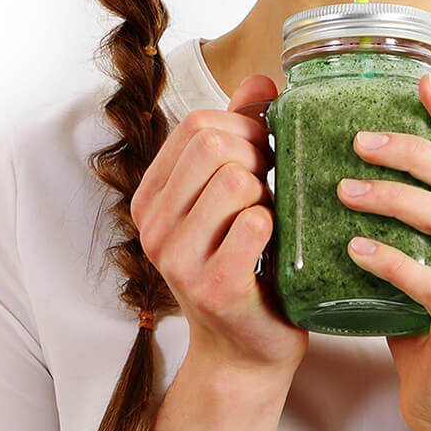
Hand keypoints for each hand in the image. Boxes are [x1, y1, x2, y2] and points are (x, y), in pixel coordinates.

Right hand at [131, 75, 308, 379]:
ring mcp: (178, 260)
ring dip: (269, 191)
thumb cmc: (245, 265)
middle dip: (257, 154)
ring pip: (236, 180)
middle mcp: (153, 227)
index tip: (265, 152)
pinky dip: (277, 224)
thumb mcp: (232, 196)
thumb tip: (260, 81)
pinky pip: (255, 223)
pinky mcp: (213, 288)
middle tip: (274, 184)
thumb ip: (240, 135)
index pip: (195, 125)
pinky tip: (277, 245)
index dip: (243, 126)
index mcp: (152, 198)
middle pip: (213, 146)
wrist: (247, 349)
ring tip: (273, 215)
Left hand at [336, 73, 430, 430]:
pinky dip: (392, 261)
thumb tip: (342, 165)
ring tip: (344, 190)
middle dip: (413, 148)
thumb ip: (404, 218)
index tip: (422, 80)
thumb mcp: (423, 258)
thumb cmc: (428, 323)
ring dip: (396, 198)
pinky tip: (354, 250)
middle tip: (358, 139)